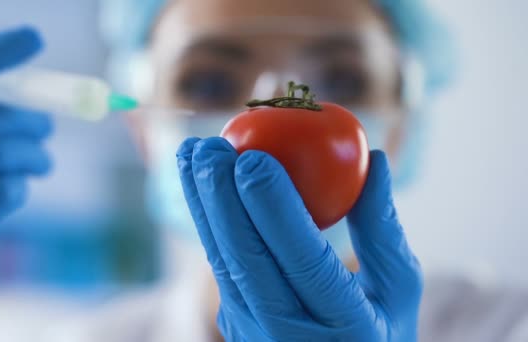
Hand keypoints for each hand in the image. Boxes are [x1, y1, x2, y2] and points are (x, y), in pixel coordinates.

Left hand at [177, 137, 421, 340]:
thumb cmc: (377, 329)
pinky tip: (199, 183)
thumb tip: (375, 158)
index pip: (303, 261)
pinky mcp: (234, 324)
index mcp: (345, 327)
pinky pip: (219, 267)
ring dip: (202, 204)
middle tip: (210, 147)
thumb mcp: (397, 289)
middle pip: (246, 261)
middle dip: (221, 199)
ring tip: (192, 153)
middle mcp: (289, 335)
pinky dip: (207, 221)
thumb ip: (382, 228)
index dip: (274, 208)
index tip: (254, 158)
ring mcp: (253, 334)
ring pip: (221, 263)